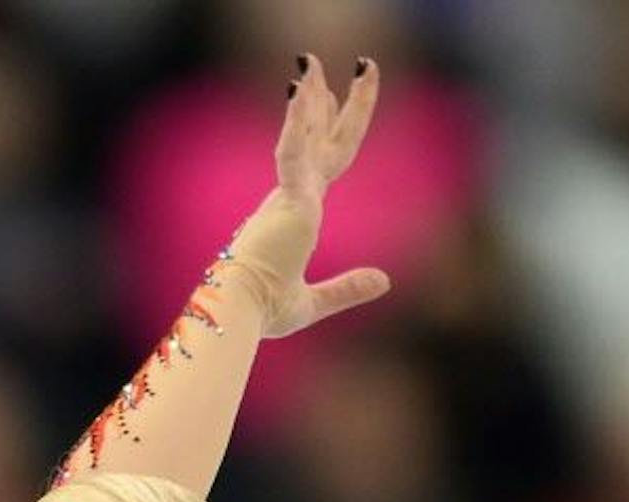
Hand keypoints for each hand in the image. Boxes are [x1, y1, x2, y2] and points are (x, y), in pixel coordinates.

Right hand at [226, 53, 389, 338]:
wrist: (243, 313)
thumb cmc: (265, 310)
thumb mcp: (316, 301)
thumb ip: (349, 288)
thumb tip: (385, 280)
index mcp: (297, 213)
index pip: (322, 160)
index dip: (329, 127)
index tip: (332, 96)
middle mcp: (293, 196)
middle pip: (325, 138)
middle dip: (340, 100)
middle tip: (363, 65)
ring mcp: (292, 195)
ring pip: (309, 133)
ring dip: (316, 95)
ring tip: (316, 60)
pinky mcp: (289, 200)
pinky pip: (294, 152)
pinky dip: (298, 122)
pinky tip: (303, 88)